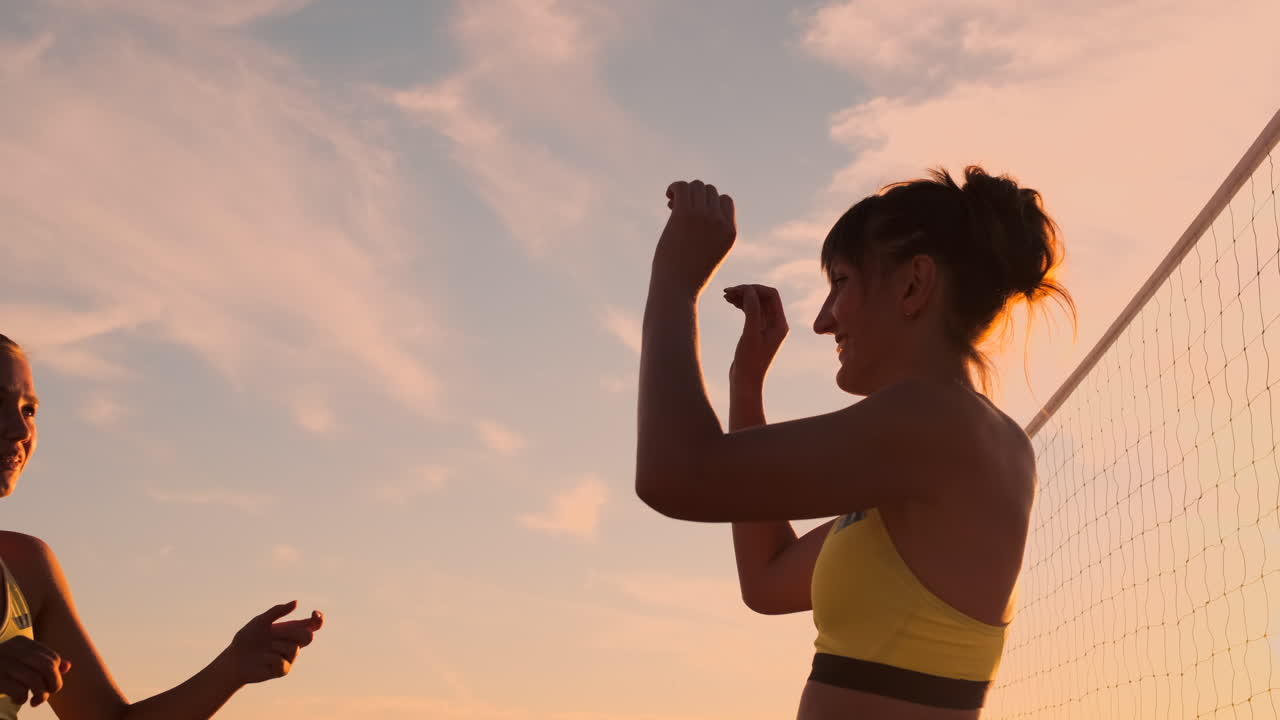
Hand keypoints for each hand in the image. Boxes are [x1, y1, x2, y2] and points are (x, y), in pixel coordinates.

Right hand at [0, 636, 70, 707]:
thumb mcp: (20, 661)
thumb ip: (42, 662)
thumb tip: (68, 666)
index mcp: (20, 643)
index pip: (53, 658)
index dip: (56, 674)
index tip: (48, 684)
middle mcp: (11, 650)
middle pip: (47, 667)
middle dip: (54, 684)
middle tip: (46, 694)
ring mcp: (1, 664)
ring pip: (35, 680)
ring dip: (41, 695)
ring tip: (35, 701)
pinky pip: (19, 690)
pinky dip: (23, 698)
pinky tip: (17, 699)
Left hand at [218, 601, 322, 685]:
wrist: (234, 659)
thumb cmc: (247, 639)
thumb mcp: (260, 621)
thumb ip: (277, 611)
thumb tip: (296, 602)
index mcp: (291, 631)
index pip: (313, 625)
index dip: (318, 619)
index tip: (314, 613)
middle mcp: (293, 644)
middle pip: (308, 636)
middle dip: (292, 632)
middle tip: (275, 632)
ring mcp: (289, 658)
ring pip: (294, 649)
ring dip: (277, 644)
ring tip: (266, 646)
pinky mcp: (282, 670)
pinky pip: (283, 662)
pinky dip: (270, 657)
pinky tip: (262, 658)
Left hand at [652, 180, 736, 295]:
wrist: (677, 290)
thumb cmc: (688, 278)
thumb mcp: (708, 255)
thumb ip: (709, 234)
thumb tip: (694, 207)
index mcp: (730, 233)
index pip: (725, 201)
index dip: (709, 202)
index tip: (694, 213)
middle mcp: (720, 222)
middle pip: (710, 190)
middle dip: (695, 196)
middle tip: (678, 209)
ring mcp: (704, 217)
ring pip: (696, 185)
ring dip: (684, 191)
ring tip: (672, 204)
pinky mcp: (684, 215)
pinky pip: (682, 186)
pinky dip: (674, 187)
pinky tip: (668, 198)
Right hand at [725, 284, 788, 388]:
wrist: (744, 382)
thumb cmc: (749, 362)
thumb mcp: (750, 334)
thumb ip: (752, 311)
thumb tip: (750, 290)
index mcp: (780, 324)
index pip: (771, 295)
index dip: (754, 289)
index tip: (736, 290)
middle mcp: (776, 324)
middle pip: (763, 297)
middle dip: (746, 291)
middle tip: (727, 292)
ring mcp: (767, 328)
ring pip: (756, 303)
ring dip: (742, 297)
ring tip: (725, 296)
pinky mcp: (757, 332)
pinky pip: (751, 312)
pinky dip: (741, 305)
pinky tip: (730, 303)